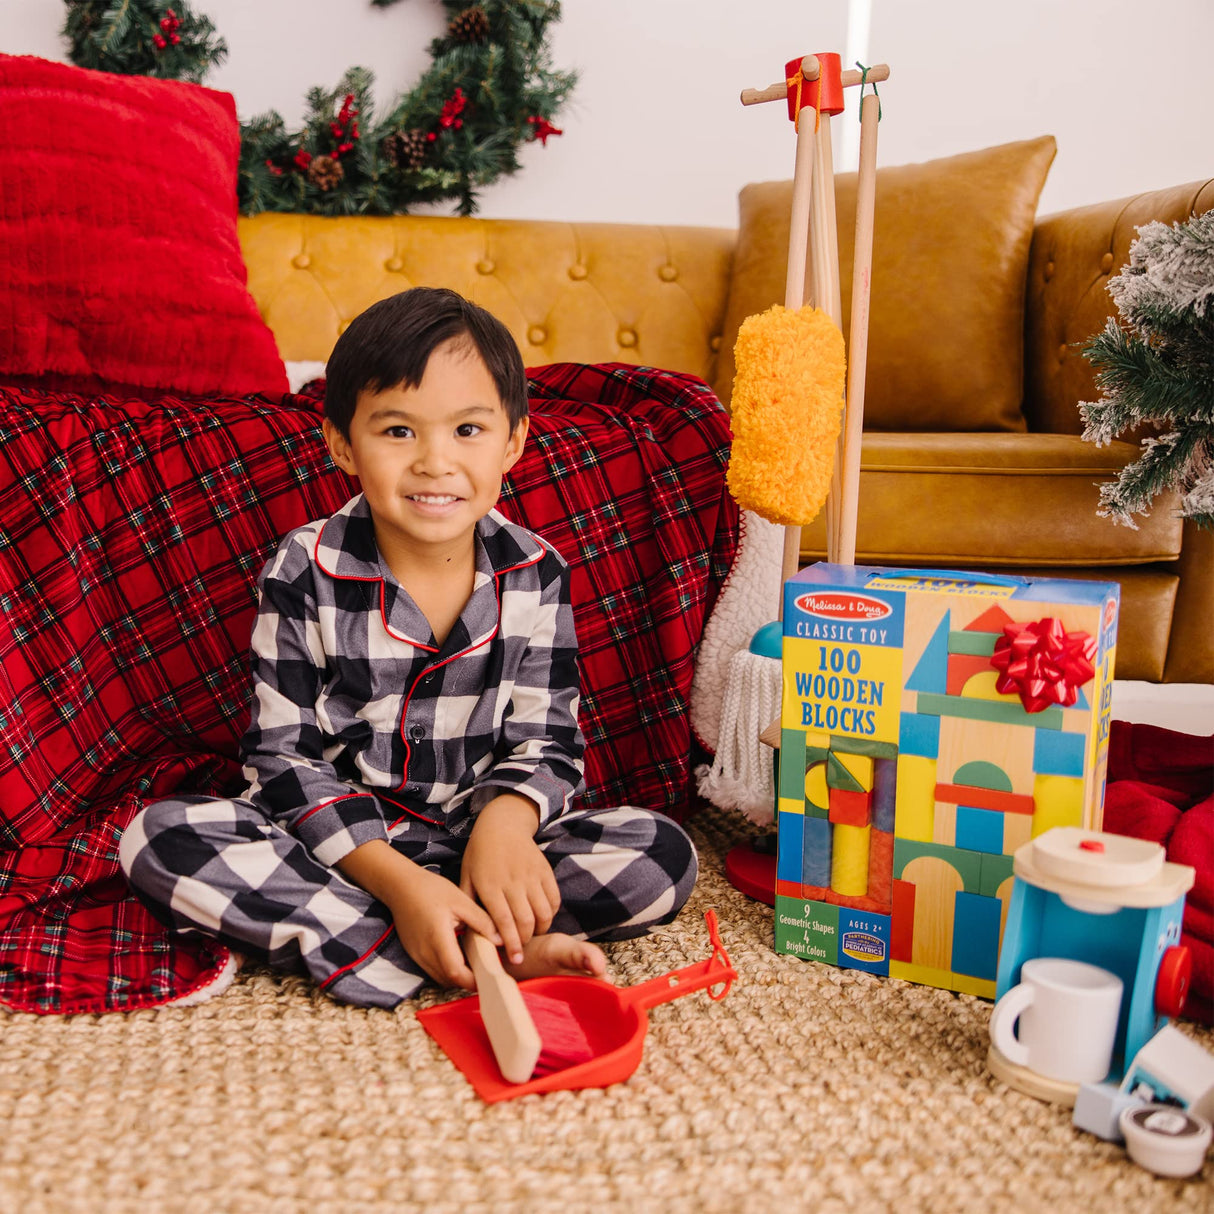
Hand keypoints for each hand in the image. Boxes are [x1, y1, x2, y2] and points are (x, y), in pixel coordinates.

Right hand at [388, 865, 501, 990]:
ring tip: (474, 963)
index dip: (472, 981)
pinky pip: (432, 970)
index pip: (455, 972)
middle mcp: (424, 952)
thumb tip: (502, 940)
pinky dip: (447, 969)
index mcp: (438, 938)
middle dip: (468, 981)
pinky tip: (458, 955)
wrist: (400, 886)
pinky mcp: (414, 953)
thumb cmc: (431, 890)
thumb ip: (482, 922)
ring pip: (440, 977)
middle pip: (448, 980)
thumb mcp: (461, 901)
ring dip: (457, 976)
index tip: (489, 977)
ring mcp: (417, 955)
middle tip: (486, 971)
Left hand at [461, 793, 559, 965]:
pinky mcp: (545, 871)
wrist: (502, 825)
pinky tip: (542, 918)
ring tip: (532, 935)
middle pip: (526, 921)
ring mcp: (531, 875)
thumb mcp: (467, 877)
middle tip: (522, 952)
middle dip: (525, 942)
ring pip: (543, 912)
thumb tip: (469, 932)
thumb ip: (470, 904)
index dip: (511, 943)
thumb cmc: (480, 855)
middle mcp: (512, 882)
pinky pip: (554, 899)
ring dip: (540, 929)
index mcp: (490, 886)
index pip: (504, 922)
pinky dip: (551, 913)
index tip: (514, 959)